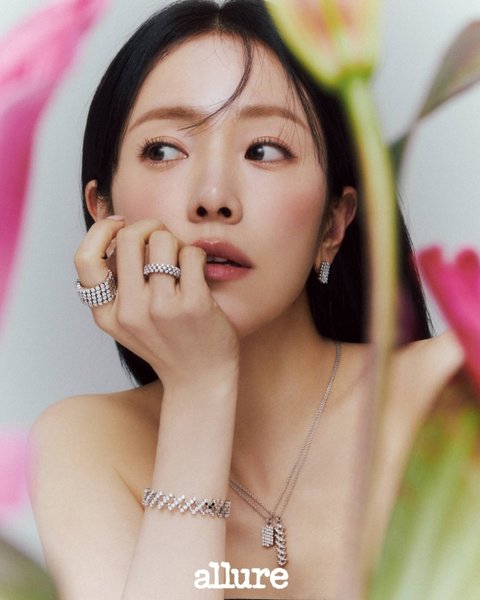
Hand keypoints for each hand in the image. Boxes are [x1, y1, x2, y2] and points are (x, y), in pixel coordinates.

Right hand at [74, 217, 239, 389]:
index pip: (85, 259)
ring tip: (182, 263)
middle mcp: (129, 311)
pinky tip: (199, 274)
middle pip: (129, 237)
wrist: (200, 379)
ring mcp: (161, 307)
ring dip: (176, 243)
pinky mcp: (193, 304)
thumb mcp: (129, 322)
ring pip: (163, 239)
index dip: (101, 230)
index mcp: (107, 315)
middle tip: (163, 240)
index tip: (120, 223)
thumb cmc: (168, 343)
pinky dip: (196, 256)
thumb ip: (118, 285)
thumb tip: (121, 229)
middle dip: (149, 228)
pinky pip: (191, 253)